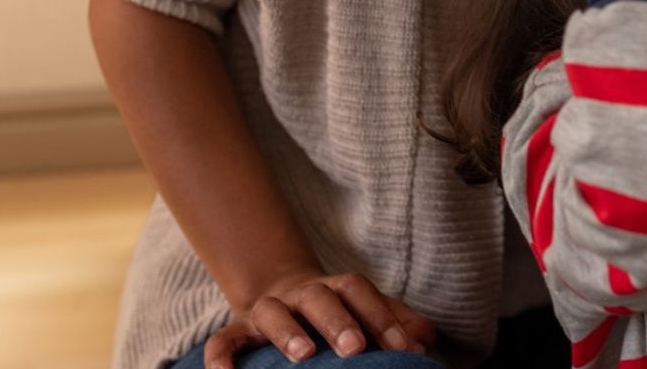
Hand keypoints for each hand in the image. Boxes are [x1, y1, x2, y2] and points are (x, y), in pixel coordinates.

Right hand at [203, 270, 437, 367]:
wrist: (282, 293)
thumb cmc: (337, 314)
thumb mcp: (368, 313)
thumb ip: (397, 324)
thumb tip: (424, 344)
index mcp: (338, 289)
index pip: (359, 291)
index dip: (381, 316)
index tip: (403, 348)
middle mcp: (302, 294)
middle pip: (320, 297)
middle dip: (338, 321)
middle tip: (354, 348)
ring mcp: (268, 310)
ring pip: (272, 312)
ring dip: (286, 331)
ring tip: (303, 355)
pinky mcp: (239, 331)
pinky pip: (224, 341)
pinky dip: (221, 357)